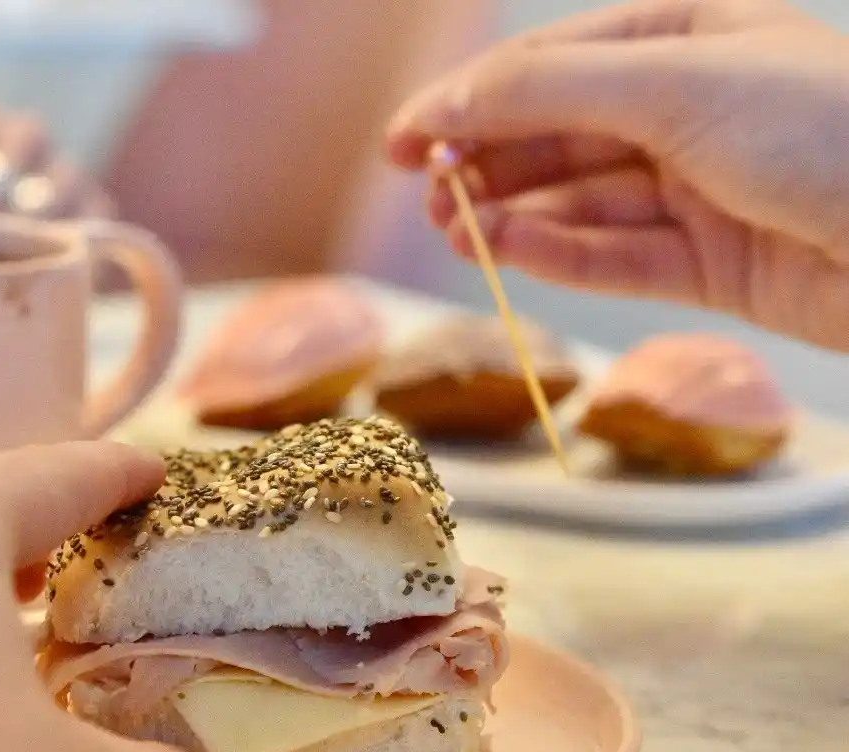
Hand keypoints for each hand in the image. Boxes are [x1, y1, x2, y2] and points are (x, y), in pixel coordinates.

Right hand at [386, 0, 848, 351]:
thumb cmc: (823, 130)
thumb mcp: (674, 82)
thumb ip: (551, 91)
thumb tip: (450, 104)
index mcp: (683, 35)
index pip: (550, 66)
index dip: (468, 103)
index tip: (400, 142)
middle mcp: (685, 108)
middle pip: (557, 136)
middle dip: (488, 164)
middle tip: (429, 199)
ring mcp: (696, 188)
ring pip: (579, 202)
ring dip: (513, 217)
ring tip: (458, 234)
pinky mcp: (707, 261)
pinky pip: (615, 256)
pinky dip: (559, 256)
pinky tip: (511, 254)